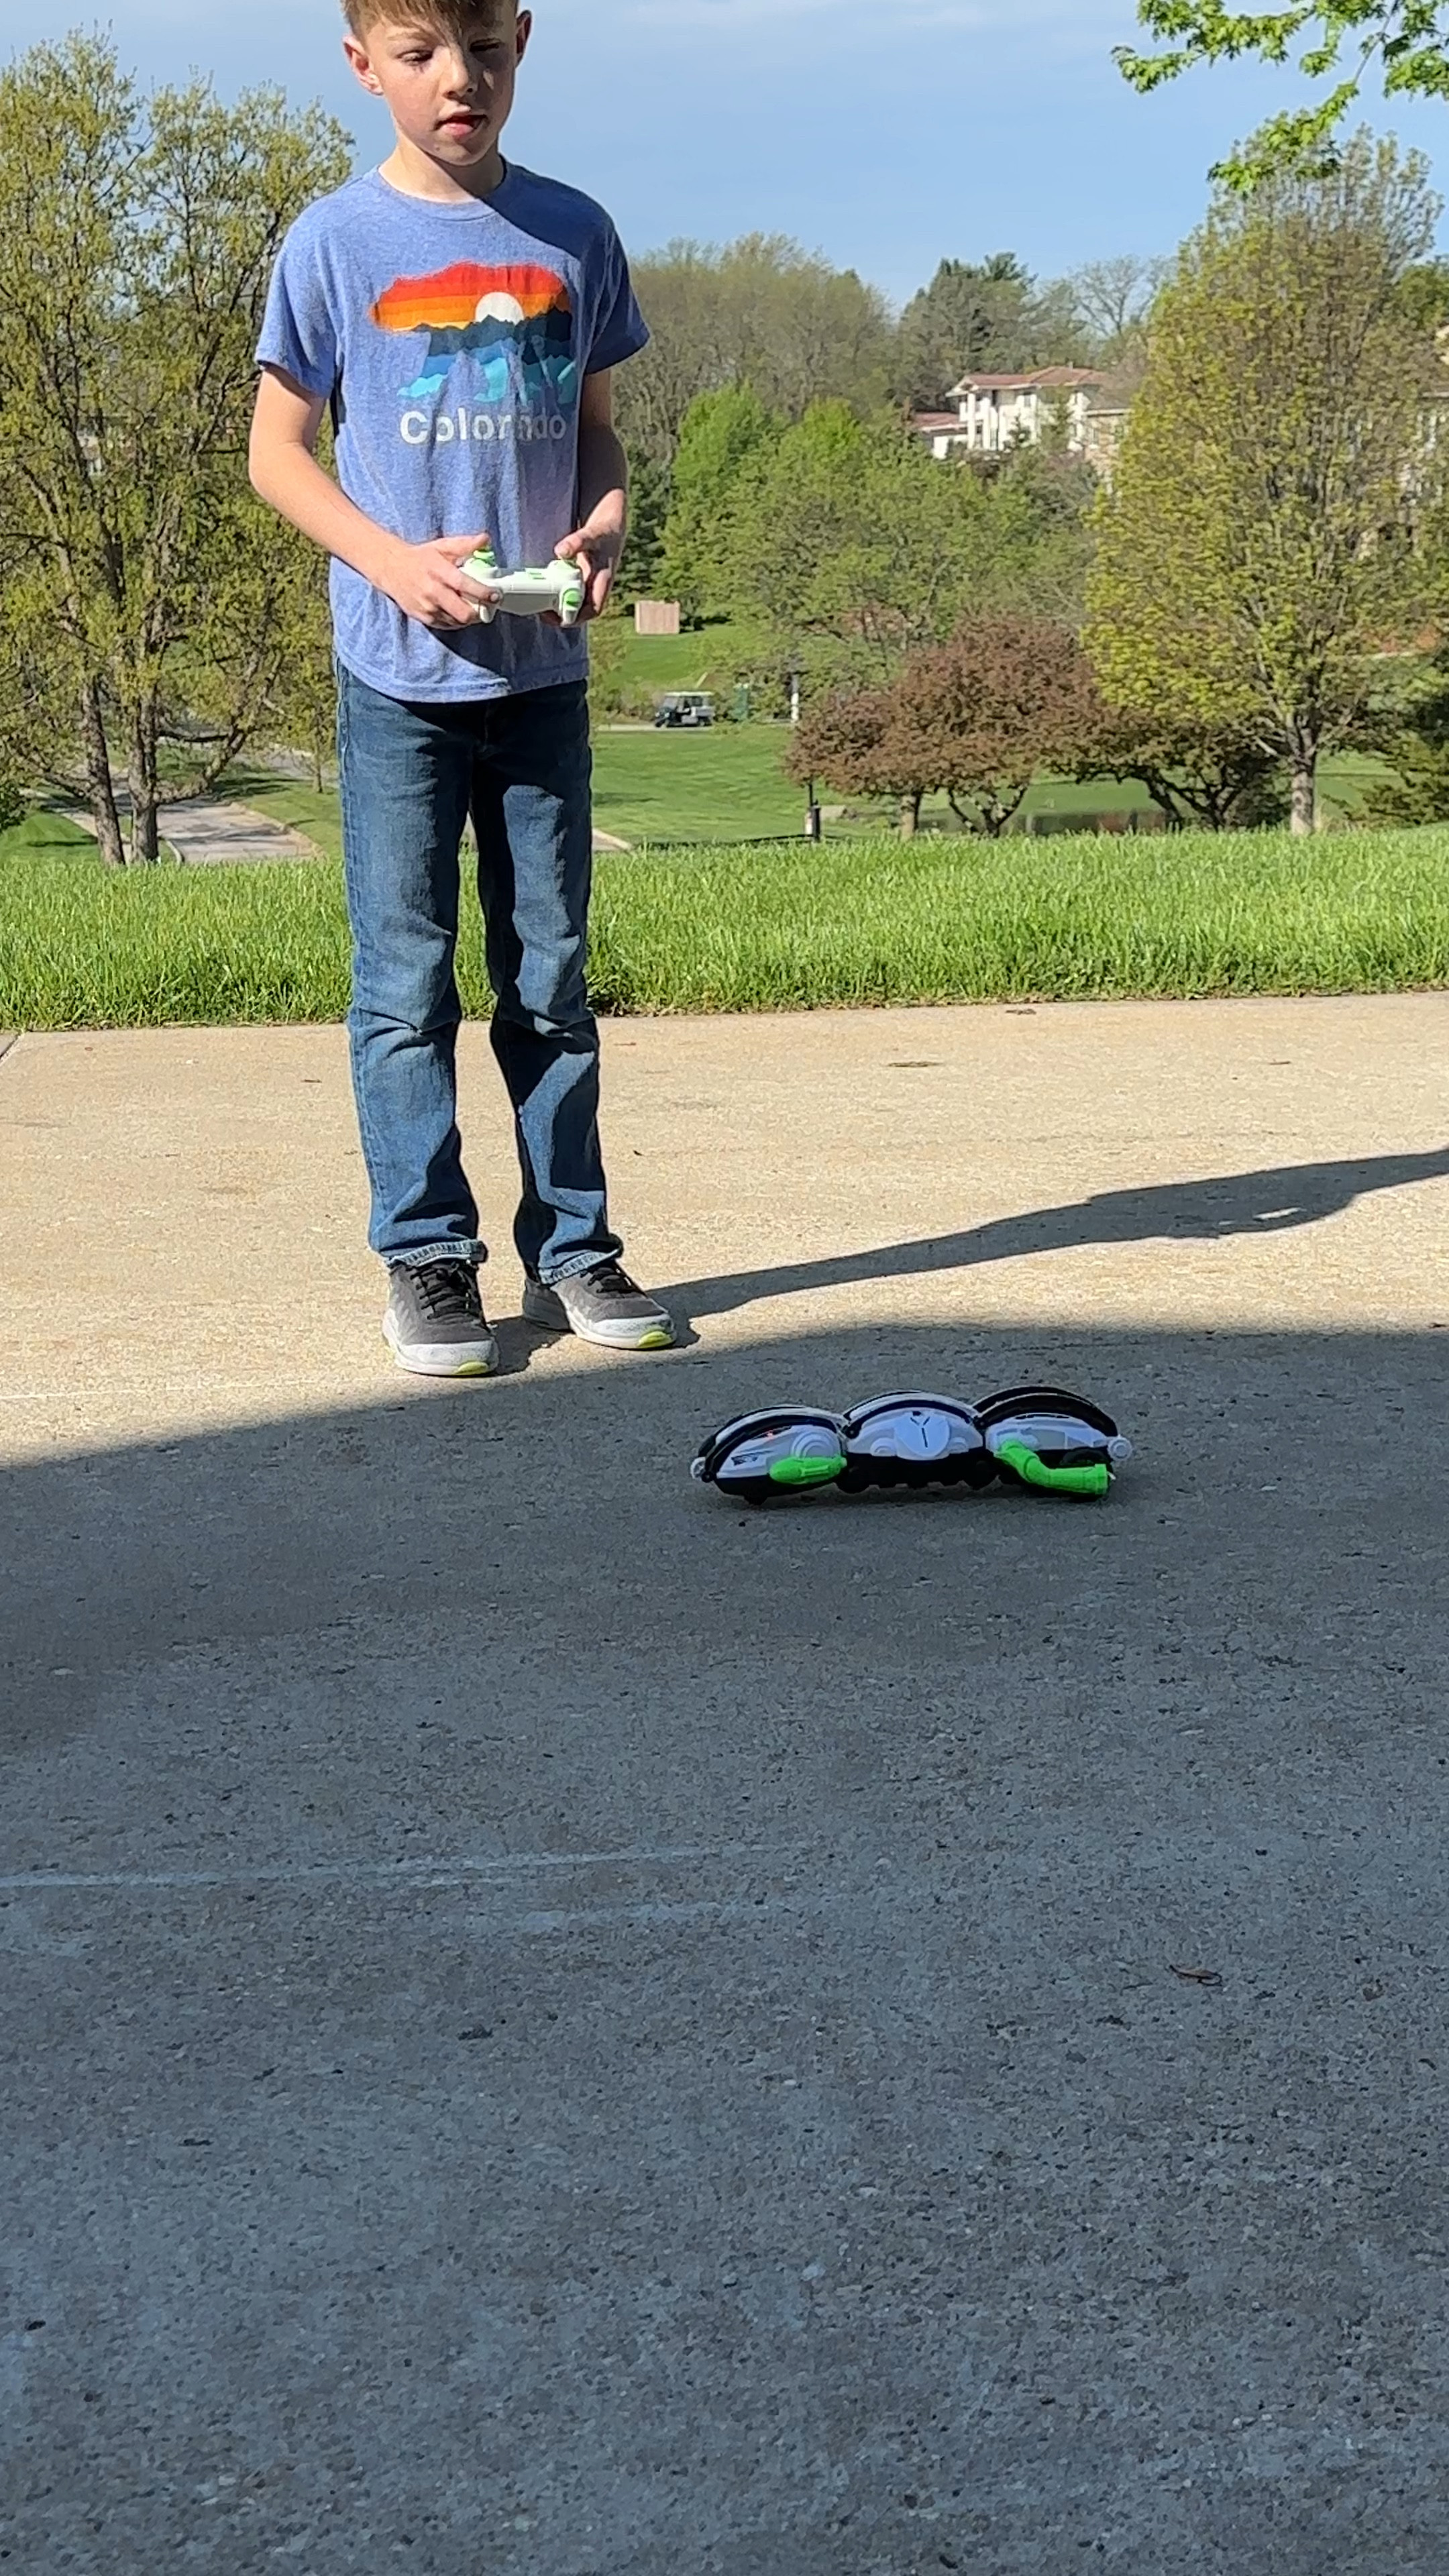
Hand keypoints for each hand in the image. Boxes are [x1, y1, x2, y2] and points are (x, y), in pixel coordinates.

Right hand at [380, 532, 497, 629]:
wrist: (390, 567)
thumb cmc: (420, 557)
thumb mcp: (442, 546)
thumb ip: (465, 544)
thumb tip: (485, 539)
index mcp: (439, 572)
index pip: (465, 586)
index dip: (483, 593)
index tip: (496, 595)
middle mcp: (433, 592)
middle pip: (463, 613)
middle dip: (479, 612)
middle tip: (487, 606)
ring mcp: (427, 607)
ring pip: (457, 622)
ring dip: (469, 617)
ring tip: (474, 607)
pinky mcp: (423, 617)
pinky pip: (447, 625)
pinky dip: (457, 621)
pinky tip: (459, 611)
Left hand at [552, 523, 622, 622]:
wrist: (610, 523)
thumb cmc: (605, 531)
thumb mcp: (592, 534)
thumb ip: (577, 542)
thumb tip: (560, 552)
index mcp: (602, 583)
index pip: (592, 610)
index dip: (576, 618)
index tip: (558, 618)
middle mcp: (594, 586)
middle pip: (579, 611)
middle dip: (561, 615)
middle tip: (542, 612)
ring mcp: (586, 582)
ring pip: (572, 601)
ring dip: (557, 606)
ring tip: (539, 603)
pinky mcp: (578, 576)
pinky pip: (567, 590)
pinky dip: (556, 592)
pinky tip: (543, 588)